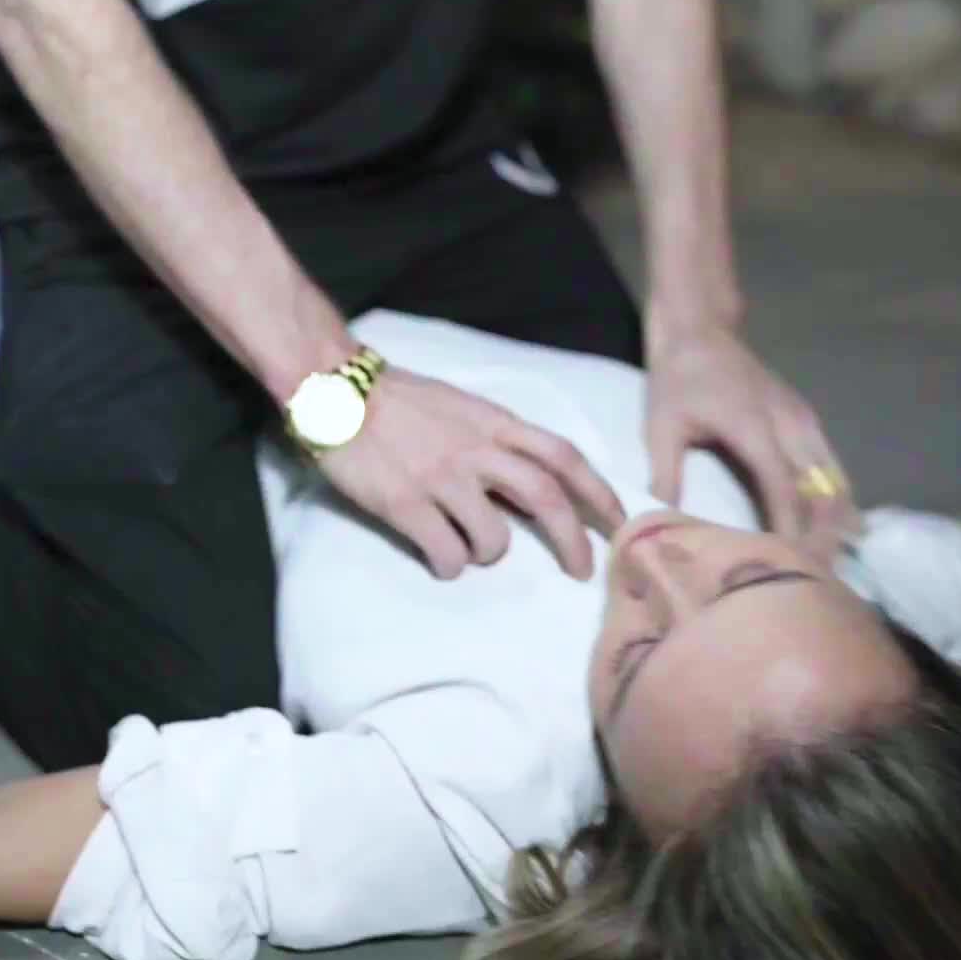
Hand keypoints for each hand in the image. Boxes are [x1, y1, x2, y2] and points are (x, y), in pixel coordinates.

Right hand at [317, 365, 626, 579]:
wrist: (338, 388)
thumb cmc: (401, 398)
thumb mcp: (462, 407)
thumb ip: (497, 438)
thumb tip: (531, 479)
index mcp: (495, 422)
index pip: (562, 455)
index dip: (599, 492)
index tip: (622, 523)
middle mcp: (477, 449)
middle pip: (545, 498)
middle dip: (573, 541)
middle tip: (582, 571)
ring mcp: (441, 477)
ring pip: (495, 537)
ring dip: (492, 554)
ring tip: (471, 549)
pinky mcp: (406, 504)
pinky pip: (446, 554)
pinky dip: (450, 565)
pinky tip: (439, 557)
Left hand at [644, 326, 861, 565]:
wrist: (700, 329)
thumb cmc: (678, 378)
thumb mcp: (661, 425)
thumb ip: (666, 474)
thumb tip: (660, 523)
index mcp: (754, 427)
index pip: (783, 488)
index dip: (792, 529)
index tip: (796, 566)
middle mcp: (789, 424)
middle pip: (819, 488)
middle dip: (824, 534)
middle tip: (823, 577)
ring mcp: (803, 418)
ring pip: (833, 476)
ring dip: (837, 517)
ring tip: (837, 561)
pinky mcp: (806, 417)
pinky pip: (830, 463)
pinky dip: (836, 495)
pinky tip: (839, 526)